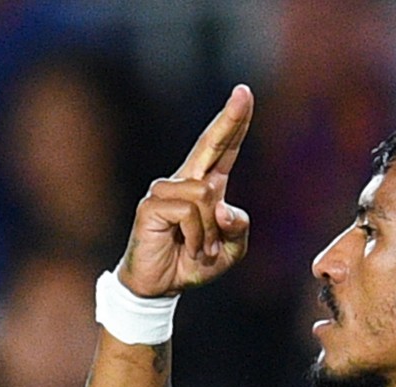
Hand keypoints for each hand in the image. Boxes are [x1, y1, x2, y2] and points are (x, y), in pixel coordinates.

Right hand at [117, 84, 253, 296]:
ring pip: (206, 196)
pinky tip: (187, 248)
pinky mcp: (151, 204)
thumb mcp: (229, 251)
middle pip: (210, 144)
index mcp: (207, 186)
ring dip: (211, 231)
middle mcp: (185, 181)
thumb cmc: (192, 263)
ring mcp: (165, 190)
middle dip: (229, 119)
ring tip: (200, 249)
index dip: (234, 122)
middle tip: (244, 92)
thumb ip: (238, 228)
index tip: (244, 93)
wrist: (160, 286)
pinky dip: (197, 236)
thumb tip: (223, 206)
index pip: (223, 149)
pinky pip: (190, 212)